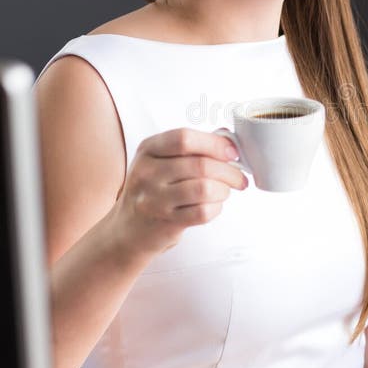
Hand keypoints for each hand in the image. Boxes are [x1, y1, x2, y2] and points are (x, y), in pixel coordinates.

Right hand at [110, 127, 247, 259]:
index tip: (232, 152)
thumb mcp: (161, 160)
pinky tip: (213, 205)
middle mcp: (148, 172)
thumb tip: (227, 139)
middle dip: (229, 171)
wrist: (129, 229)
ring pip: (205, 189)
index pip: (185, 138)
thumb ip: (192, 147)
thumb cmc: (153, 189)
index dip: (214, 144)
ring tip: (224, 191)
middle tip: (239, 177)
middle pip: (201, 165)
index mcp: (148, 149)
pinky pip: (203, 212)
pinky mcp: (165, 221)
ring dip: (224, 190)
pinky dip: (216, 208)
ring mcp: (154, 199)